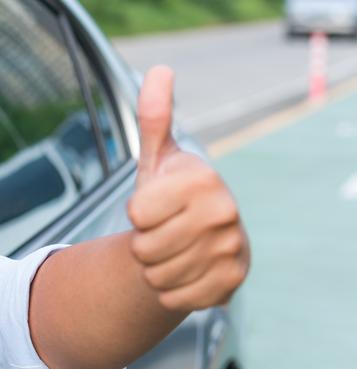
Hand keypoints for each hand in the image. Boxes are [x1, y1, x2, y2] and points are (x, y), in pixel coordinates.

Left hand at [127, 66, 248, 311]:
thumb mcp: (157, 154)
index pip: (136, 212)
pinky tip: (183, 270)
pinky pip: (173, 299)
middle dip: (142, 242)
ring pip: (157, 275)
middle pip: (144, 247)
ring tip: (171, 248)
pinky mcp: (230, 284)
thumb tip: (160, 69)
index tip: (153, 203)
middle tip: (161, 229)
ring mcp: (231, 251)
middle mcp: (225, 214)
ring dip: (154, 267)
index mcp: (203, 179)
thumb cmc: (170, 191)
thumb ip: (153, 114)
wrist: (198, 235)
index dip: (136, 211)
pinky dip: (169, 290)